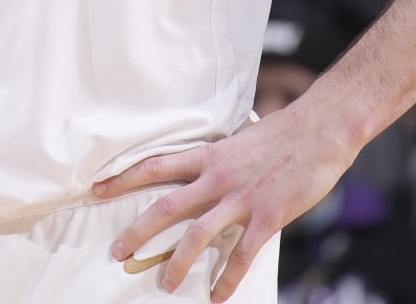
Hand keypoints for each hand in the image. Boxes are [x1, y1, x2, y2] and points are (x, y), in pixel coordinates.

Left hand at [93, 107, 352, 301]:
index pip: (154, 166)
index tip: (95, 190)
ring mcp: (241, 198)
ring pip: (197, 235)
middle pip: (166, 206)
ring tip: (165, 285)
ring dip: (177, 262)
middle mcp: (217, 177)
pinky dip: (228, 278)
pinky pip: (242, 254)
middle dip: (138, 231)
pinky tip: (218, 297)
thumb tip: (202, 168)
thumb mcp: (239, 140)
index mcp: (208, 155)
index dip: (122, 179)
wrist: (320, 128)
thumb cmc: (283, 132)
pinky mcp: (267, 216)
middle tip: (116, 250)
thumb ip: (217, 158)